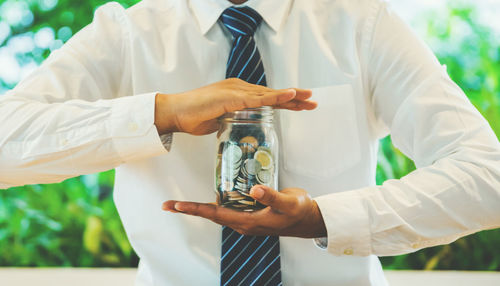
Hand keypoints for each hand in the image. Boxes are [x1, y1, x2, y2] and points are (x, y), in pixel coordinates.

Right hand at [154, 78, 316, 134]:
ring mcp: (235, 90)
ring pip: (268, 94)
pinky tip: (289, 95)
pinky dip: (275, 97)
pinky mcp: (231, 97)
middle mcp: (239, 88)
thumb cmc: (194, 117)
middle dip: (294, 98)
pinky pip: (257, 98)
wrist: (175, 113)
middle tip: (313, 100)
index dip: (285, 101)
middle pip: (272, 94)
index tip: (301, 104)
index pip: (266, 99)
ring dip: (290, 96)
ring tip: (308, 98)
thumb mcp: (219, 120)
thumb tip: (240, 127)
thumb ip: (232, 120)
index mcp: (237, 93)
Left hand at [162, 185, 326, 237]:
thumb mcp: (287, 203)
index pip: (215, 215)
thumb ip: (271, 196)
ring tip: (181, 203)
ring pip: (217, 212)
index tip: (176, 206)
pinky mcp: (250, 213)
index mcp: (247, 222)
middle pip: (211, 215)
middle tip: (168, 205)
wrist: (308, 218)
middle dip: (189, 210)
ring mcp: (246, 218)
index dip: (195, 209)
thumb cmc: (299, 211)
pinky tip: (212, 195)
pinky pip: (228, 208)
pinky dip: (215, 203)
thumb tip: (253, 190)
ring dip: (199, 208)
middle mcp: (243, 223)